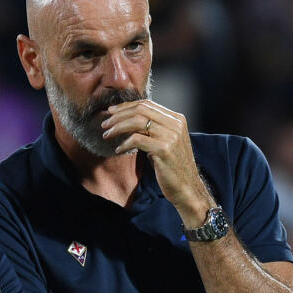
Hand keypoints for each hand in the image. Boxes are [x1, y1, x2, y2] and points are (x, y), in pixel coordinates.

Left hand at [100, 100, 213, 227]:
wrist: (187, 188)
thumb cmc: (171, 166)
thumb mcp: (165, 141)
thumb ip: (153, 128)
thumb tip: (128, 119)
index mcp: (176, 119)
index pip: (147, 104)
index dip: (126, 106)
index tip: (110, 112)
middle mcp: (175, 124)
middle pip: (141, 110)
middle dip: (119, 115)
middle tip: (104, 124)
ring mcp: (171, 136)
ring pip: (137, 122)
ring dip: (118, 127)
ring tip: (107, 135)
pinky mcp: (164, 149)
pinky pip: (137, 140)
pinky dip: (125, 143)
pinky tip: (118, 150)